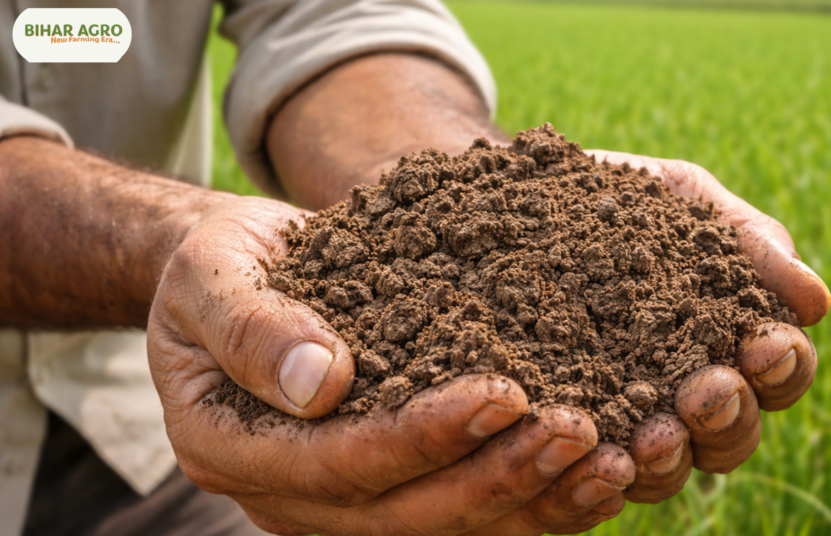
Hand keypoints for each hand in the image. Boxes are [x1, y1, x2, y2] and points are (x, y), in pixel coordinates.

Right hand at [147, 196, 634, 534]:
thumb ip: (251, 327)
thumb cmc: (220, 266)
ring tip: (612, 463)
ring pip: (447, 529)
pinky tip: (599, 475)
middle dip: (497, 476)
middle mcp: (288, 497)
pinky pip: (466, 513)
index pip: (340, 463)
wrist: (238, 278)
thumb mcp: (210, 274)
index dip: (423, 437)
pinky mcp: (387, 487)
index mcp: (233, 448)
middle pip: (405, 514)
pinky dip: (535, 502)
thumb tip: (320, 383)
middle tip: (578, 431)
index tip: (504, 392)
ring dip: (533, 503)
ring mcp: (339, 502)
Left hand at [584, 151, 829, 503]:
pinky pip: (591, 474)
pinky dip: (599, 472)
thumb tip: (817, 301)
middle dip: (728, 417)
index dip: (784, 366)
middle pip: (732, 435)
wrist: (519, 198)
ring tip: (652, 438)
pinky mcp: (567, 434)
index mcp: (728, 342)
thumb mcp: (682, 199)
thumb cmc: (617, 197)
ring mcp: (625, 421)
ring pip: (669, 470)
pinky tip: (591, 450)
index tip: (765, 343)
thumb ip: (748, 241)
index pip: (779, 375)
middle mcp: (685, 396)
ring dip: (671, 460)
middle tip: (706, 392)